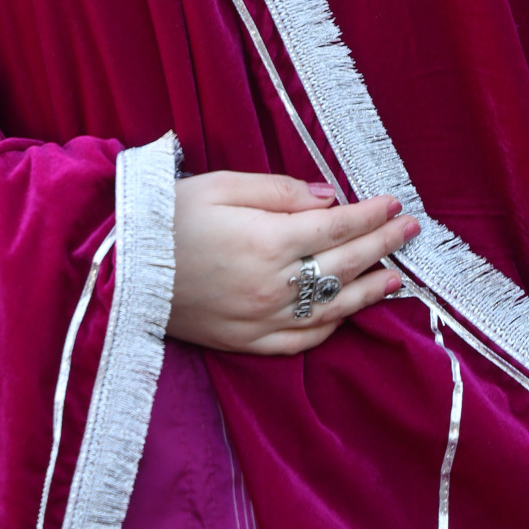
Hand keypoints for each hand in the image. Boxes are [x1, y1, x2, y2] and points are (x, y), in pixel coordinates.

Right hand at [166, 171, 420, 353]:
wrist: (118, 270)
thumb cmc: (167, 216)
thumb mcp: (222, 185)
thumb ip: (280, 191)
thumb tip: (329, 197)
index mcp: (268, 240)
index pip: (338, 227)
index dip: (371, 215)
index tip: (395, 204)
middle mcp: (273, 285)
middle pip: (343, 265)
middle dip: (382, 246)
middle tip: (410, 231)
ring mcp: (261, 320)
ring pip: (331, 309)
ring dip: (369, 291)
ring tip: (396, 277)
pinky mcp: (245, 343)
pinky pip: (301, 342)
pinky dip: (330, 328)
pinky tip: (346, 313)